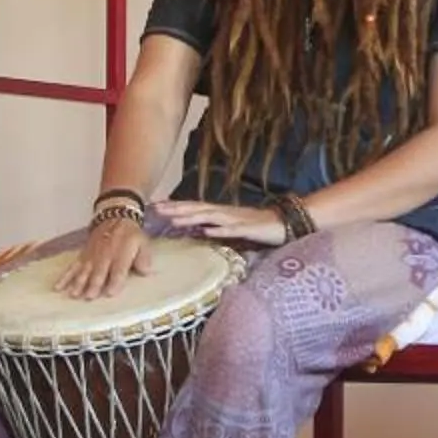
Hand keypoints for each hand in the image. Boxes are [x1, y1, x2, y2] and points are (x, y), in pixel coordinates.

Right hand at [57, 215, 155, 299]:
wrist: (115, 217)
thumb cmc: (130, 235)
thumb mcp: (143, 243)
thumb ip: (144, 258)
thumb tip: (145, 272)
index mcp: (121, 253)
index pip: (118, 269)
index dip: (114, 281)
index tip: (110, 293)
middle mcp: (105, 255)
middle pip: (99, 272)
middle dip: (94, 284)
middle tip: (89, 297)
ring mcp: (92, 256)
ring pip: (84, 270)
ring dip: (79, 282)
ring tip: (74, 294)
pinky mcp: (83, 256)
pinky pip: (73, 267)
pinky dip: (65, 277)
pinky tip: (58, 287)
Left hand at [149, 199, 289, 247]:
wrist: (283, 224)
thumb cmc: (255, 226)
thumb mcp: (230, 226)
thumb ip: (214, 226)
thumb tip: (196, 230)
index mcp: (219, 212)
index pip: (193, 207)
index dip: (174, 206)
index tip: (154, 205)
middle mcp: (224, 213)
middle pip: (196, 209)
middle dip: (176, 209)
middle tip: (155, 209)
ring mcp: (236, 220)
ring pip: (210, 217)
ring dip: (191, 217)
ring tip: (173, 220)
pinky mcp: (248, 229)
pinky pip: (232, 230)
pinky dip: (218, 231)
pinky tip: (206, 232)